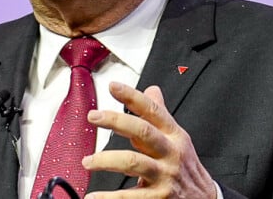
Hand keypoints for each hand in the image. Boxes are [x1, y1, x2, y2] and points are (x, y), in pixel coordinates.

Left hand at [82, 83, 215, 197]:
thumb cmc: (185, 165)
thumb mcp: (177, 137)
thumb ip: (160, 114)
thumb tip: (151, 89)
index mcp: (173, 134)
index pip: (152, 110)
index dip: (132, 96)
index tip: (113, 86)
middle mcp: (170, 152)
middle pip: (142, 131)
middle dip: (116, 121)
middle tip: (93, 116)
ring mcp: (165, 176)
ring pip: (133, 162)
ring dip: (106, 160)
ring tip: (87, 161)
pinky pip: (132, 197)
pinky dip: (110, 198)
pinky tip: (94, 197)